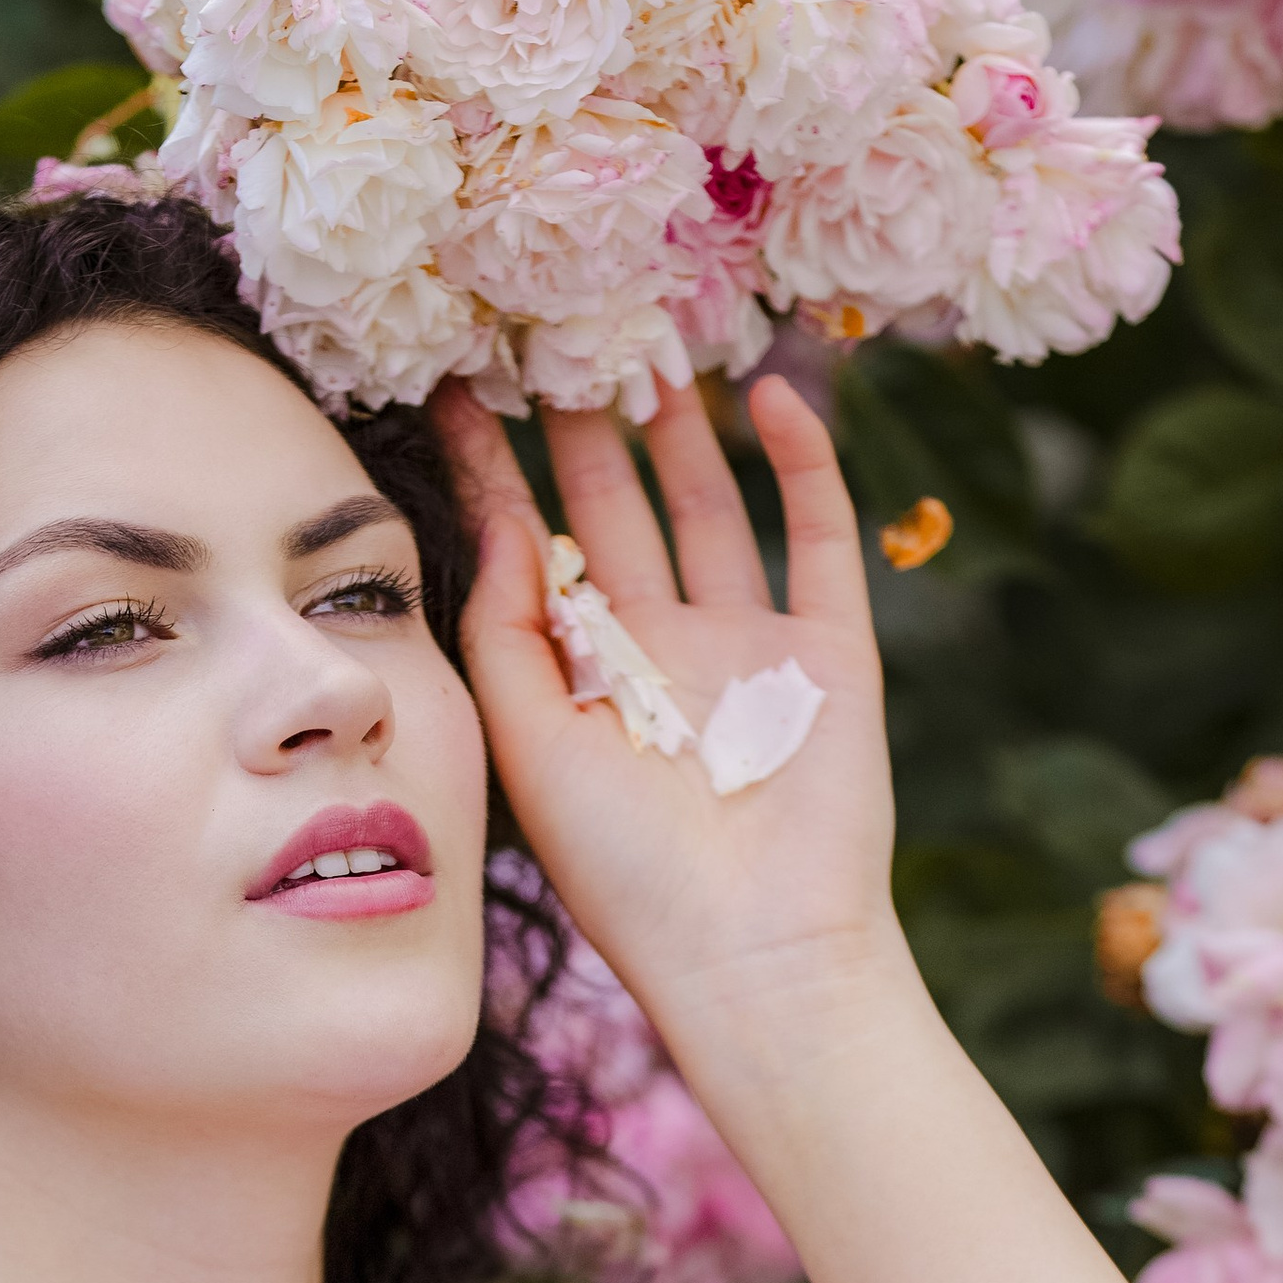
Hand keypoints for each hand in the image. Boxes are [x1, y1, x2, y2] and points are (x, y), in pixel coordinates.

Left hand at [435, 374, 906, 1054]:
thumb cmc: (629, 878)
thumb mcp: (530, 752)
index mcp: (581, 682)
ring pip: (709, 506)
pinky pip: (817, 534)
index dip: (493, 472)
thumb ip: (507, 636)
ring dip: (681, 428)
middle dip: (583, 425)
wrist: (758, 956)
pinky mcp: (830, 651)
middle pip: (614, 510)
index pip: (528, 551)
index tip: (452, 386)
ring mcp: (748, 646)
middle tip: (554, 326)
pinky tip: (767, 394)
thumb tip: (508, 521)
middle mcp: (661, 652)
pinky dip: (801, 463)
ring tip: (647, 340)